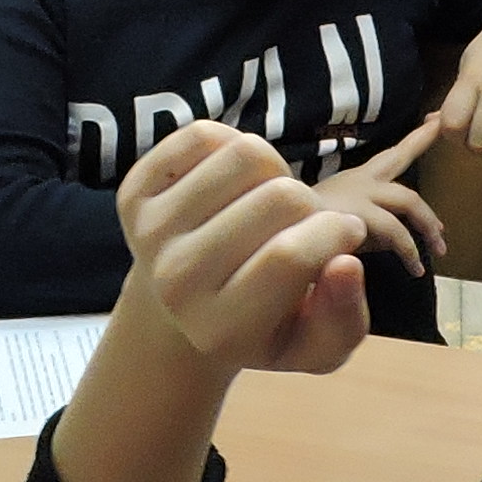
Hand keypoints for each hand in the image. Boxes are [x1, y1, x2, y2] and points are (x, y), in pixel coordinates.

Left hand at [114, 123, 371, 381]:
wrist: (178, 308)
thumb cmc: (263, 325)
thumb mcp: (315, 346)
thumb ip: (343, 318)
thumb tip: (346, 262)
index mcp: (222, 328)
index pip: (291, 256)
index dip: (336, 232)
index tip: (347, 233)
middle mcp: (175, 282)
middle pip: (278, 198)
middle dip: (311, 203)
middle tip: (304, 223)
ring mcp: (149, 232)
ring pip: (247, 154)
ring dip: (276, 172)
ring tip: (269, 203)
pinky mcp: (134, 191)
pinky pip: (205, 135)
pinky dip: (235, 147)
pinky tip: (237, 184)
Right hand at [313, 120, 449, 277]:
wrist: (276, 239)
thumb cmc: (308, 238)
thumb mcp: (349, 229)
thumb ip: (377, 230)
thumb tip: (404, 240)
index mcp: (355, 181)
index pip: (391, 155)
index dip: (417, 138)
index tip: (435, 118)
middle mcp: (357, 180)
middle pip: (400, 156)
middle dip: (424, 140)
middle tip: (442, 127)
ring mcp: (357, 193)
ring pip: (408, 200)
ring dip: (428, 225)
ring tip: (440, 249)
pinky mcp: (356, 213)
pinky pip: (395, 232)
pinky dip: (409, 251)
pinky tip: (415, 267)